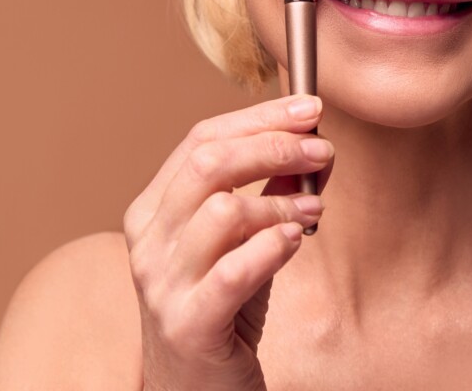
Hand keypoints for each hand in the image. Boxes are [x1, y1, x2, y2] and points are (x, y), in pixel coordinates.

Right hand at [123, 95, 330, 389]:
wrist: (195, 390)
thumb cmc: (221, 310)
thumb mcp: (243, 242)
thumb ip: (271, 194)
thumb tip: (316, 147)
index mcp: (153, 210)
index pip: (201, 138)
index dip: (260, 116)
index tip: (310, 108)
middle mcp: (149, 240)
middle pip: (209, 163)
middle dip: (274, 145)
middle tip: (321, 148)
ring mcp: (163, 283)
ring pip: (221, 210)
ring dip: (279, 200)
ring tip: (314, 207)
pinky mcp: (189, 323)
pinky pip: (233, 271)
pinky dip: (271, 246)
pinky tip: (295, 239)